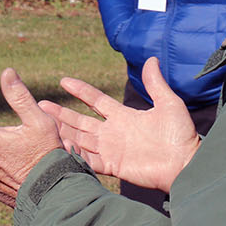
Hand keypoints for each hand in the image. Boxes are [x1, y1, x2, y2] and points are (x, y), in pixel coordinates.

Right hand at [38, 57, 199, 193]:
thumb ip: (155, 84)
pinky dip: (74, 155)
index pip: (95, 101)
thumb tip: (151, 59)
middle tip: (39, 106)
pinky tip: (58, 148)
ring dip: (62, 131)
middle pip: (80, 120)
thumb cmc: (181, 135)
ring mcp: (111, 150)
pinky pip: (87, 160)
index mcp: (124, 116)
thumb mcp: (168, 104)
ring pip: (79, 139)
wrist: (186, 164)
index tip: (63, 81)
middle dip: (61, 113)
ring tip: (42, 124)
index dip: (80, 91)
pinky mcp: (112, 166)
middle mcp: (113, 132)